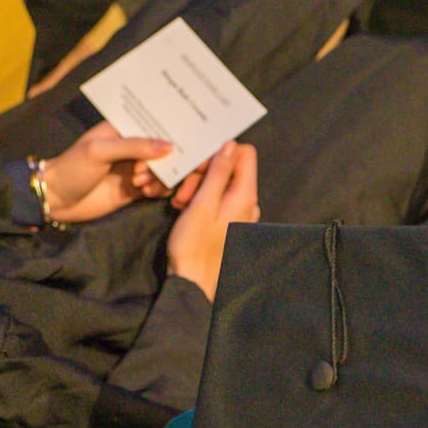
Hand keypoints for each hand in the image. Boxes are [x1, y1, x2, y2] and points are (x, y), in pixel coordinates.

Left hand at [37, 122, 174, 224]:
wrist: (56, 199)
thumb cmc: (73, 167)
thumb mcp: (100, 151)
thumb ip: (134, 147)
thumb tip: (169, 146)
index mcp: (123, 128)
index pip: (155, 125)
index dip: (166, 135)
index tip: (170, 148)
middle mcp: (132, 146)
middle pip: (164, 149)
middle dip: (162, 161)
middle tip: (140, 172)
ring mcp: (135, 168)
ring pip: (165, 169)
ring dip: (161, 177)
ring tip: (141, 184)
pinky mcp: (136, 189)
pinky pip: (159, 186)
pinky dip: (160, 189)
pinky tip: (147, 192)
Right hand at [165, 141, 260, 295]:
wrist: (192, 282)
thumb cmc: (194, 245)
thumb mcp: (202, 203)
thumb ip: (218, 172)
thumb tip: (230, 145)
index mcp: (245, 195)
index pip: (244, 154)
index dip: (219, 154)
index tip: (197, 166)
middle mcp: (247, 202)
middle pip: (229, 168)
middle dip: (202, 173)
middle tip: (183, 191)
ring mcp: (238, 213)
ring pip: (219, 183)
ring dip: (197, 186)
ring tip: (180, 203)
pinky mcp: (227, 221)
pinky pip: (216, 198)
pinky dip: (199, 198)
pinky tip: (184, 209)